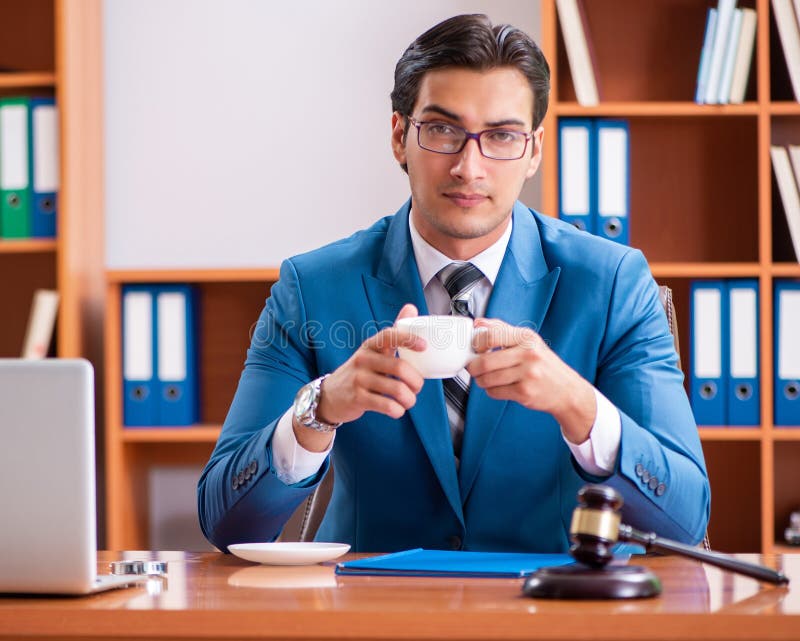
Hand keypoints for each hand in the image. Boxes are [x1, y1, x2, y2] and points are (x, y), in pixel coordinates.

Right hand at [294, 304, 425, 451]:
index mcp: (370, 346)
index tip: (424, 346)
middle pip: (400, 367)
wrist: (330, 395)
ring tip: (409, 400)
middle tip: (417, 387)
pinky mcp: (358, 398)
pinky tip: (397, 409)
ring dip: (410, 399)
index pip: (388, 336)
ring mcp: (359, 379)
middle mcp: (363, 360)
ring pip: (397, 389)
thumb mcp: (373, 350)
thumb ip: (393, 334)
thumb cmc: (359, 372)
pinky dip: (398, 410)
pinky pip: (387, 405)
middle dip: (416, 381)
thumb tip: (411, 307)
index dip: (407, 339)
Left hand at [466, 318, 596, 443]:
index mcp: (526, 338)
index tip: (475, 349)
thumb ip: (502, 329)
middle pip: (485, 361)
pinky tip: (500, 387)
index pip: (491, 335)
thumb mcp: (529, 341)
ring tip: (487, 378)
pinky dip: (491, 391)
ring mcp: (527, 374)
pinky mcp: (524, 392)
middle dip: (473, 367)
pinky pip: (494, 392)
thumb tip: (478, 323)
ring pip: (487, 379)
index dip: (476, 344)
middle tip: (474, 368)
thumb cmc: (545, 365)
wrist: (567, 390)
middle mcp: (528, 354)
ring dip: (481, 381)